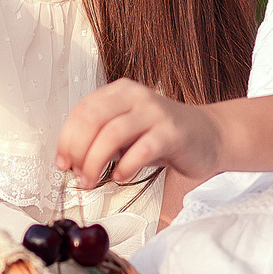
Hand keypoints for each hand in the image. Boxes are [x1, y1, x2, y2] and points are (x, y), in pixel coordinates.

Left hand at [56, 79, 222, 194]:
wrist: (209, 136)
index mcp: (120, 92)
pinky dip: (125, 167)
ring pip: (112, 133)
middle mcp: (136, 96)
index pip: (82, 111)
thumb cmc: (163, 136)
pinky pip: (141, 149)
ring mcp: (155, 112)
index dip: (66, 139)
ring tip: (93, 181)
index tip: (63, 163)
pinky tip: (121, 177)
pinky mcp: (173, 132)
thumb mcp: (127, 132)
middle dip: (78, 152)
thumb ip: (101, 141)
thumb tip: (71, 162)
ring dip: (95, 162)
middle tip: (77, 175)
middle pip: (92, 119)